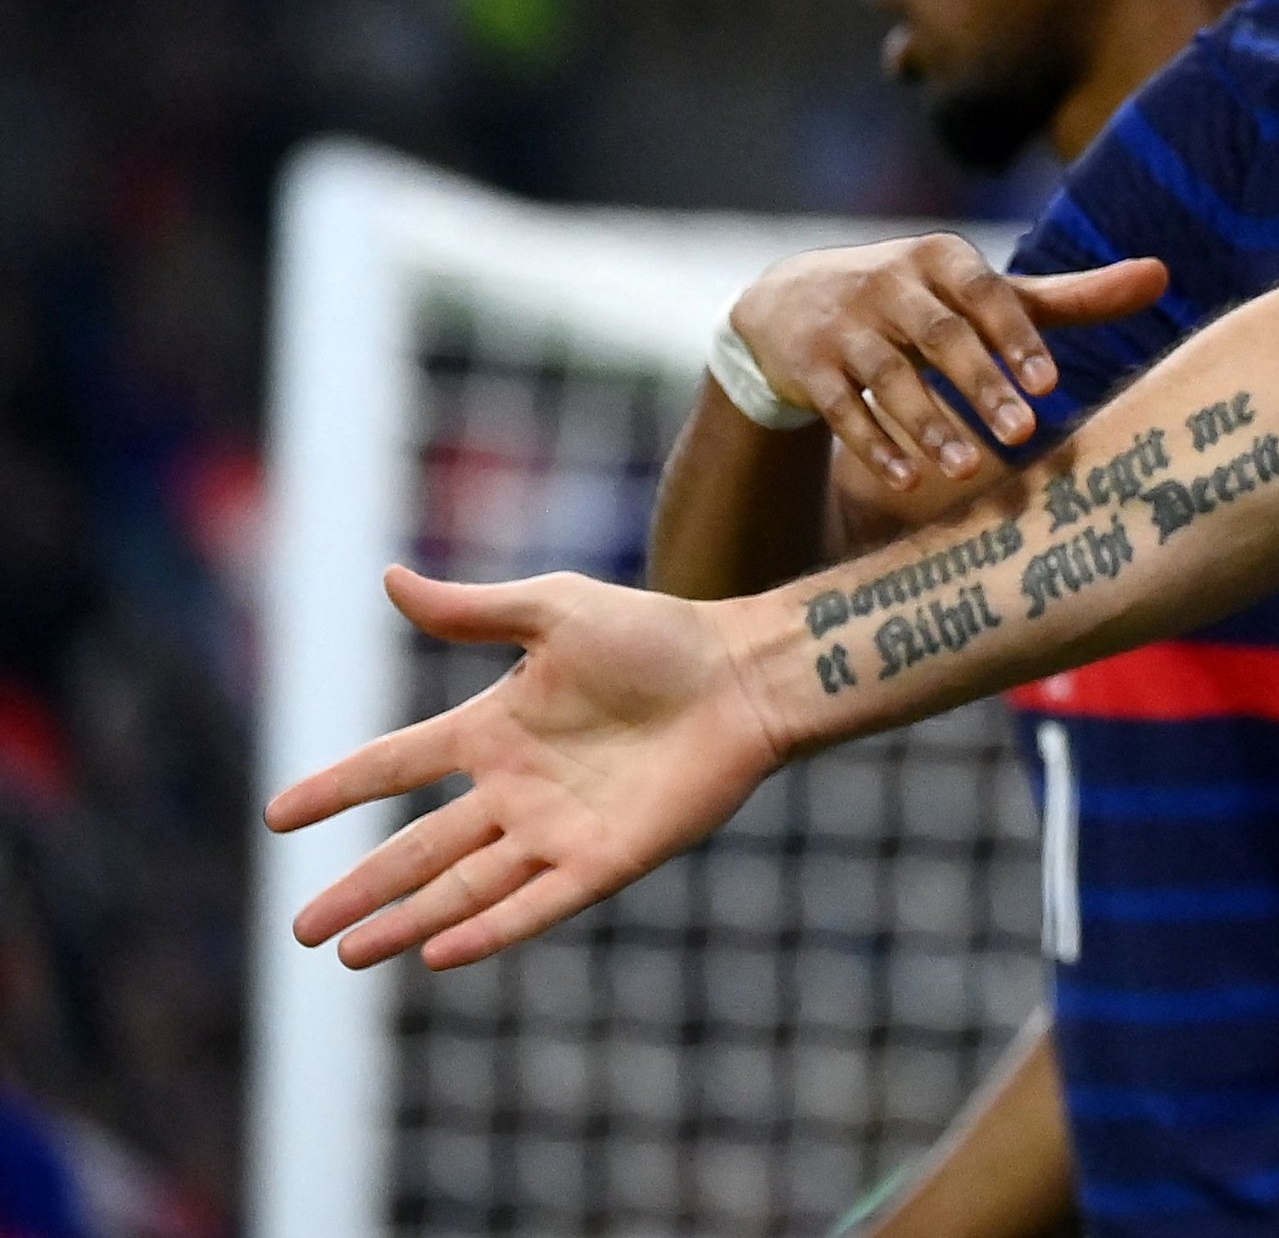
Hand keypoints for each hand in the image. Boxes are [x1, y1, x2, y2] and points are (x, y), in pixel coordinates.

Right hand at [269, 566, 782, 970]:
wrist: (747, 672)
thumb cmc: (658, 634)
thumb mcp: (555, 609)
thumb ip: (471, 609)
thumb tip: (390, 578)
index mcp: (494, 728)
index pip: (395, 766)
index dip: (338, 789)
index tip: (278, 817)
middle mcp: (516, 788)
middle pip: (418, 849)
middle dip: (360, 887)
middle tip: (301, 929)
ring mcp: (558, 828)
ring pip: (464, 888)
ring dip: (407, 921)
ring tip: (348, 954)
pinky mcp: (606, 859)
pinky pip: (536, 904)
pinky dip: (488, 930)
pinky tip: (437, 954)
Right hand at [732, 239, 1166, 490]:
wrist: (792, 301)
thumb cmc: (922, 301)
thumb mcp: (984, 293)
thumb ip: (1068, 296)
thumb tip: (1163, 275)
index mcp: (942, 257)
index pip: (986, 294)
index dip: (1016, 338)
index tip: (1051, 386)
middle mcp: (890, 282)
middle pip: (940, 337)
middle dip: (981, 386)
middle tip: (1024, 434)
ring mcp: (844, 323)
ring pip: (889, 377)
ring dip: (929, 425)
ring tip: (969, 470)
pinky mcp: (810, 365)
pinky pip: (843, 407)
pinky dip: (874, 443)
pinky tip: (908, 479)